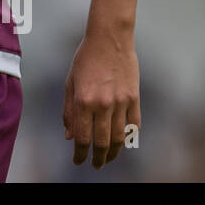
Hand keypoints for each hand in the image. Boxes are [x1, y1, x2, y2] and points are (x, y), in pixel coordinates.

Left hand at [63, 29, 140, 168]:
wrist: (109, 39)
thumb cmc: (85, 59)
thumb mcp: (70, 83)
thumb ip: (69, 111)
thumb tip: (69, 136)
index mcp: (83, 101)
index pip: (82, 137)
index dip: (80, 153)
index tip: (78, 161)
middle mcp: (103, 104)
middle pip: (102, 142)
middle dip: (98, 158)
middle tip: (95, 165)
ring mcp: (121, 102)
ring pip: (119, 137)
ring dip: (114, 153)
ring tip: (108, 159)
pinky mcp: (135, 98)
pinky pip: (134, 125)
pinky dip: (129, 138)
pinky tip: (123, 143)